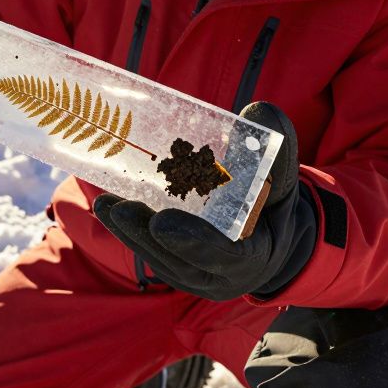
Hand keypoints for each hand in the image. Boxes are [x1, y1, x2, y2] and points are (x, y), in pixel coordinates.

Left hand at [94, 101, 312, 301]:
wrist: (266, 236)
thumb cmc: (274, 204)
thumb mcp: (282, 178)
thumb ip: (276, 147)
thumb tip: (258, 111)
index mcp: (254, 258)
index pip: (226, 256)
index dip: (193, 240)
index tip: (163, 221)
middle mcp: (221, 277)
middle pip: (179, 261)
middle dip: (146, 235)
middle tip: (120, 207)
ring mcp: (195, 276)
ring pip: (158, 257)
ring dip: (129, 231)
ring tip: (105, 203)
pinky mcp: (175, 268)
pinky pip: (150, 252)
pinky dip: (129, 231)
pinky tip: (108, 208)